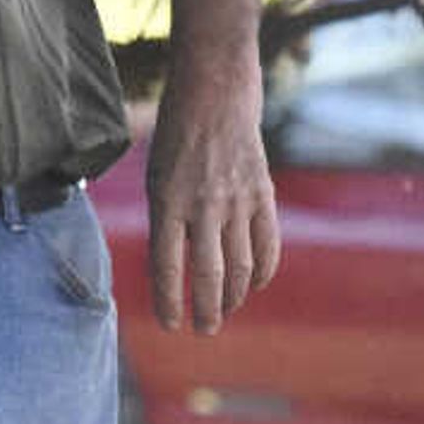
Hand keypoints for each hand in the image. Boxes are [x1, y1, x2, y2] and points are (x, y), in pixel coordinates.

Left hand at [144, 57, 280, 334]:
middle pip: (208, 274)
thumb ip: (166, 222)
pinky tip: (252, 286)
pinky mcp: (262, 194)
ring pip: (240, 266)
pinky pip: (267, 245)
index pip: (167, 266)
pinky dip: (262, 272)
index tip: (170, 325)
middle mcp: (202, 204)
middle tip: (203, 330)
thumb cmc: (176, 138)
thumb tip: (175, 272)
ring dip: (232, 298)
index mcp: (167, 201)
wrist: (215, 93)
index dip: (169, 301)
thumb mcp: (156, 177)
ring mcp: (236, 200)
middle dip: (206, 310)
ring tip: (223, 312)